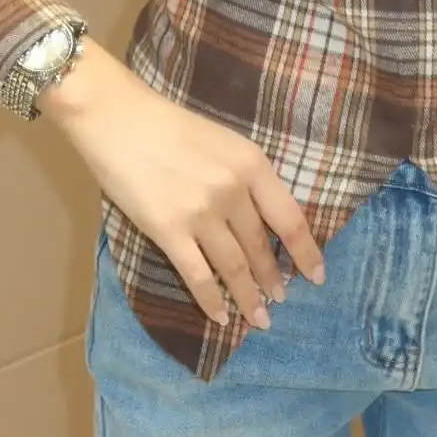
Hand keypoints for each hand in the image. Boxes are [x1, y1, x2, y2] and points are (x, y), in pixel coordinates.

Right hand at [43, 43, 324, 327]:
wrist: (118, 118)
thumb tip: (262, 219)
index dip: (306, 252)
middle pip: (261, 247)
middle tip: (281, 299)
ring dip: (249, 297)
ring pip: (234, 267)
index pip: (291, 219)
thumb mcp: (224, 142)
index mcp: (252, 164)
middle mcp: (234, 191)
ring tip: (259, 317)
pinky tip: (221, 317)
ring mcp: (202, 214)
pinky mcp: (169, 231)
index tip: (318, 276)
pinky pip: (198, 276)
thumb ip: (245, 177)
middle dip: (273, 279)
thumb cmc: (170, 124)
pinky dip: (212, 301)